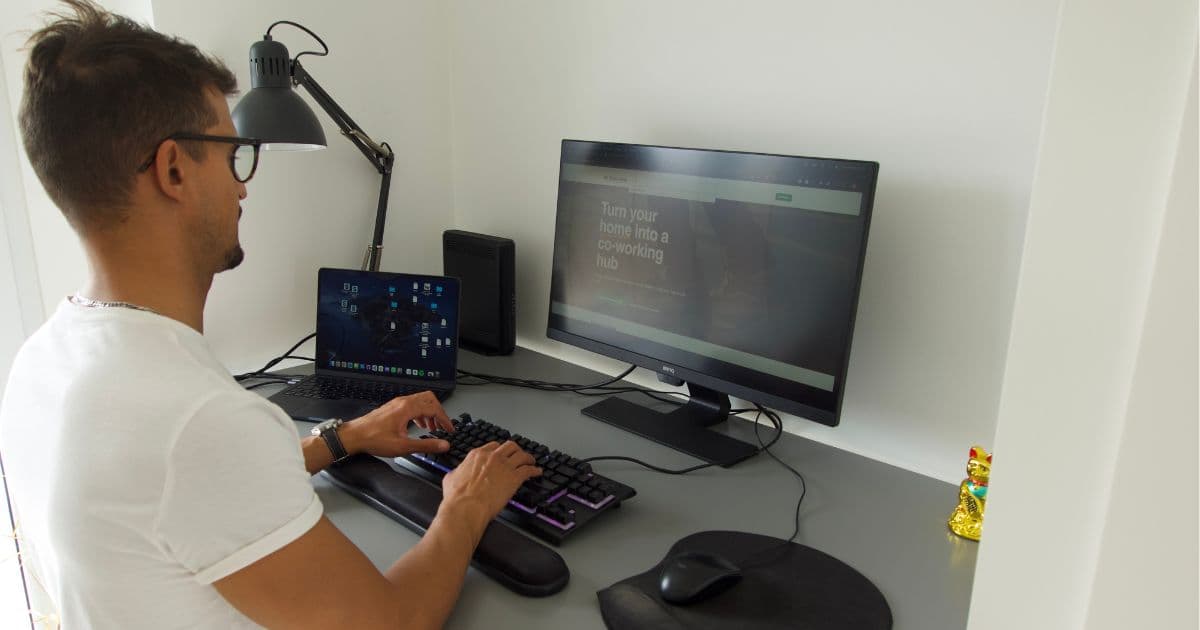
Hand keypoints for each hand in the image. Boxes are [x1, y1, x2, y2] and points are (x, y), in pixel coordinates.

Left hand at [341, 391, 455, 457]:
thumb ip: (426, 445)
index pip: (434, 407)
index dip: (445, 419)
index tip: (450, 429)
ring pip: (420, 401)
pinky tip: (418, 425)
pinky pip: (412, 404)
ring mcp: (397, 403)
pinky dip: (420, 413)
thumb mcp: (403, 446)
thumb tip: (443, 445)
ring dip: (430, 412)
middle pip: (429, 398)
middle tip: (443, 426)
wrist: (354, 436)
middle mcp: (403, 402)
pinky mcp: (392, 408)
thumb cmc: (373, 439)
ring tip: (432, 428)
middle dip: (439, 412)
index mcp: (407, 408)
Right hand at [440, 441, 541, 531]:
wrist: (466, 507)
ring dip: (528, 457)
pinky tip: (537, 472)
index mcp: (477, 455)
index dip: (499, 450)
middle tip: (518, 454)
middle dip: (515, 450)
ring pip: (522, 455)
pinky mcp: (514, 478)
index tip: (501, 454)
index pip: (493, 446)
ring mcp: (505, 466)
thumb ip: (456, 472)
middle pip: (510, 446)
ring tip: (531, 461)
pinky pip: (529, 470)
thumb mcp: (450, 478)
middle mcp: (493, 457)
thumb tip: (455, 473)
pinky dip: (535, 470)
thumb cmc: (458, 497)